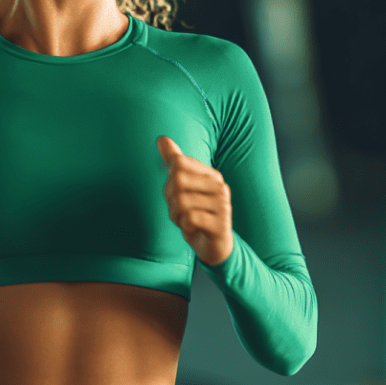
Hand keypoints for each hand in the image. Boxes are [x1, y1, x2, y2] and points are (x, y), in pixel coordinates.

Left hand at [157, 136, 233, 266]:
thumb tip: (162, 138)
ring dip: (176, 216)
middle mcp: (220, 186)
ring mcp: (223, 205)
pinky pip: (190, 218)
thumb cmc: (196, 213)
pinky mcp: (221, 225)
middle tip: (179, 211)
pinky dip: (184, 225)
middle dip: (170, 200)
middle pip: (177, 181)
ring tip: (186, 221)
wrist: (214, 246)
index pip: (178, 163)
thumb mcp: (183, 187)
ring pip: (181, 201)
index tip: (177, 194)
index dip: (169, 182)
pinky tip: (193, 228)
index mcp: (211, 174)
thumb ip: (174, 162)